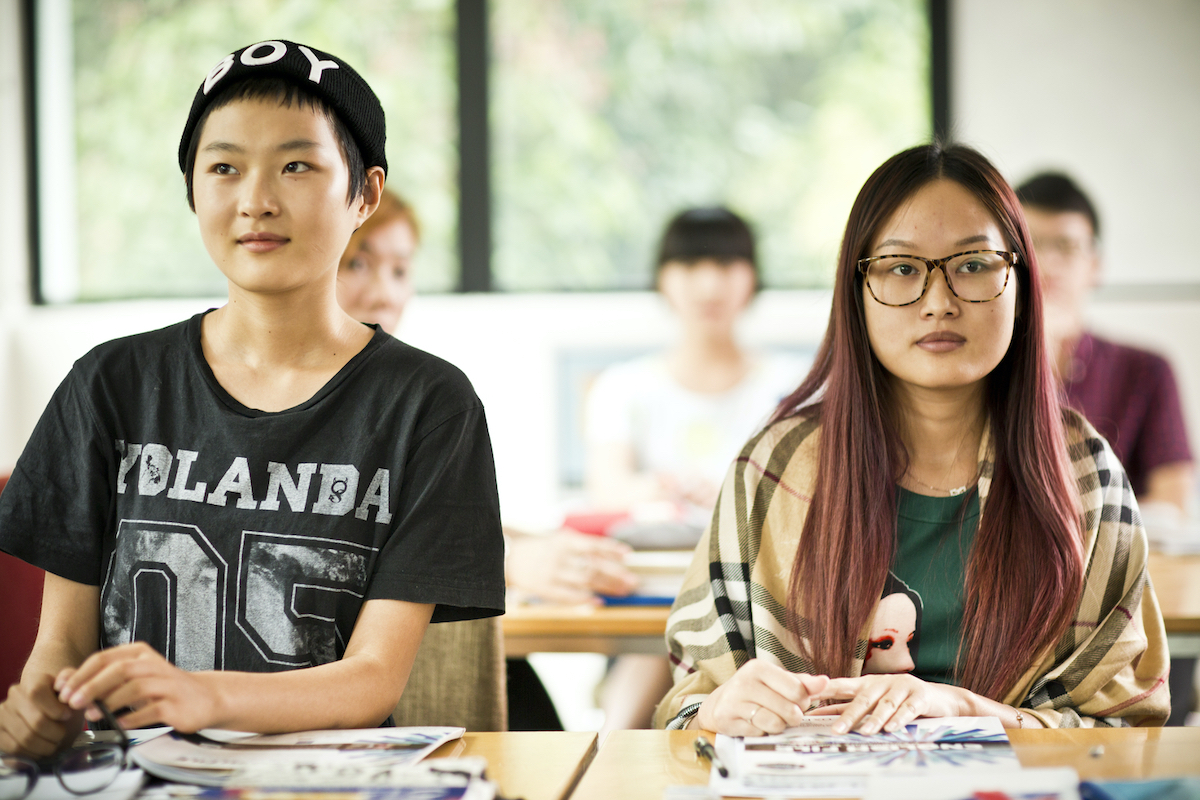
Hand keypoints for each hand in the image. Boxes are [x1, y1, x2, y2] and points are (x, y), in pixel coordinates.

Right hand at [0, 673, 81, 757]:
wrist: (47, 711)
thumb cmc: (63, 703)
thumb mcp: (75, 695)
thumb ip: (80, 694)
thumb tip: (76, 703)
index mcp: (34, 681)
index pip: (37, 693)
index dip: (56, 709)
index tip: (67, 716)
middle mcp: (15, 695)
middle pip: (36, 721)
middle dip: (55, 733)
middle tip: (62, 735)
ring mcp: (3, 713)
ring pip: (26, 738)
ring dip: (45, 746)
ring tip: (53, 744)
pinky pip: (14, 748)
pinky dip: (31, 754)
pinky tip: (41, 751)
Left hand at [55, 642, 219, 731]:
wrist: (204, 698)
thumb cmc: (161, 689)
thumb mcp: (131, 678)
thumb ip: (100, 678)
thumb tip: (63, 680)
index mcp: (139, 653)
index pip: (104, 658)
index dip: (81, 675)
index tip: (63, 692)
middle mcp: (153, 664)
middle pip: (119, 670)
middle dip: (91, 686)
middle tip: (72, 703)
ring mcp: (167, 683)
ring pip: (134, 687)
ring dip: (109, 702)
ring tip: (91, 715)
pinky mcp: (176, 704)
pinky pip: (151, 710)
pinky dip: (132, 718)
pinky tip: (119, 724)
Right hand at [506, 530, 636, 603]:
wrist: (508, 557)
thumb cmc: (541, 548)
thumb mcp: (559, 539)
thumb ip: (583, 545)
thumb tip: (614, 555)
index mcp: (564, 540)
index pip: (592, 544)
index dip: (612, 549)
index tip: (629, 554)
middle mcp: (559, 555)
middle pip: (593, 565)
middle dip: (616, 573)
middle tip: (633, 581)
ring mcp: (551, 572)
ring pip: (585, 580)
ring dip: (607, 586)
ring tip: (623, 591)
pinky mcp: (544, 588)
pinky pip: (568, 595)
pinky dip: (585, 599)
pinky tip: (599, 601)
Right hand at [697, 659, 829, 735]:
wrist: (721, 703)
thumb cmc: (756, 690)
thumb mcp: (778, 681)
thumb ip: (803, 682)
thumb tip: (825, 682)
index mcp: (759, 667)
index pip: (798, 690)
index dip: (803, 701)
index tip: (796, 701)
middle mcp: (744, 681)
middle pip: (789, 709)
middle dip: (792, 716)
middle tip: (785, 713)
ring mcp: (734, 701)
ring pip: (775, 723)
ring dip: (778, 726)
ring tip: (771, 718)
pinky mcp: (728, 720)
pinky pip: (759, 734)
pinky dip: (762, 732)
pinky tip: (755, 724)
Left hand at [808, 673, 968, 733]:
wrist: (940, 699)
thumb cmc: (899, 700)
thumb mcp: (873, 701)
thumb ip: (848, 707)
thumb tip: (818, 714)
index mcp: (866, 684)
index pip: (841, 685)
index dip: (824, 690)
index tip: (806, 697)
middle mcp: (882, 682)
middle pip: (863, 699)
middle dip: (848, 715)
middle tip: (836, 730)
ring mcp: (902, 687)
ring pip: (885, 705)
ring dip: (874, 719)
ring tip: (864, 732)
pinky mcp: (920, 696)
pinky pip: (908, 708)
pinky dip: (900, 719)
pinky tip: (892, 728)